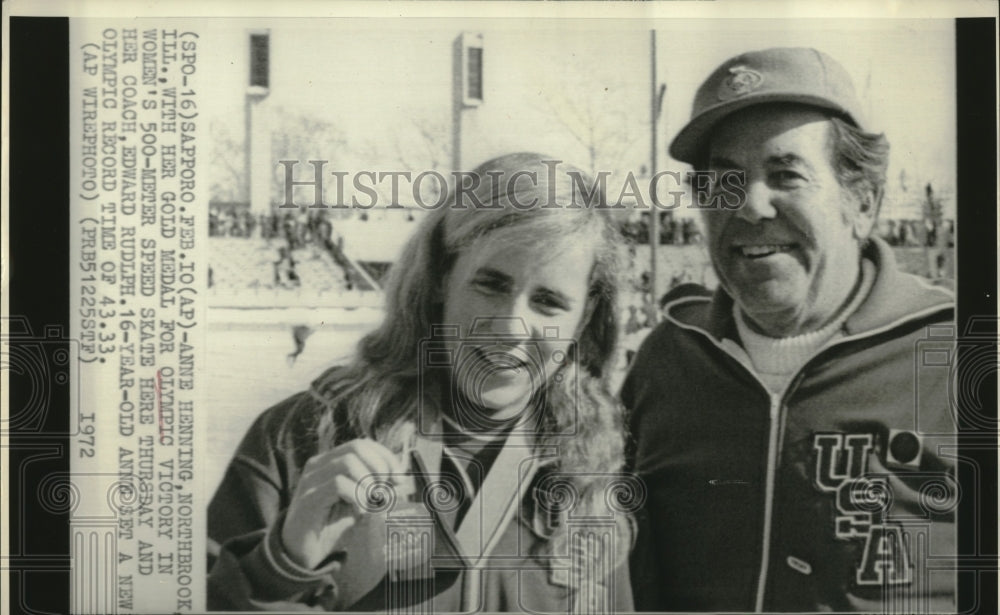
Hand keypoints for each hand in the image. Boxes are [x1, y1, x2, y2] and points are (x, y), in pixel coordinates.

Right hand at [280, 438, 406, 568]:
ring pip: (348, 462)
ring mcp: (312, 480)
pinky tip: (358, 511)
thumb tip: (399, 481)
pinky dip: (356, 496)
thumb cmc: (331, 526)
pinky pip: (339, 484)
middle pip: (356, 447)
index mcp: (330, 462)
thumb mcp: (358, 504)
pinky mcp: (309, 498)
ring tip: (369, 502)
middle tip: (384, 490)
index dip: (385, 457)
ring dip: (367, 483)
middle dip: (379, 467)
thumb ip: (374, 490)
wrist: (301, 553)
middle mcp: (318, 465)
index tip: (399, 478)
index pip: (362, 444)